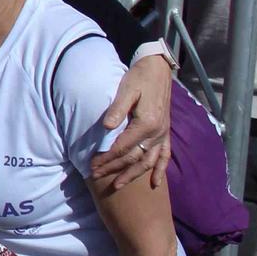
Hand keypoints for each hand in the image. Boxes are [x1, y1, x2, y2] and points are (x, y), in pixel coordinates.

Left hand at [90, 55, 171, 192]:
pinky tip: (155, 183)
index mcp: (146, 123)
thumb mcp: (126, 90)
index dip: (106, 159)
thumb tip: (105, 127)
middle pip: (133, 158)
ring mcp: (162, 134)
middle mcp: (157, 133)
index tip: (92, 166)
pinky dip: (160, 170)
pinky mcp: (165, 133)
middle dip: (114, 169)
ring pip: (148, 161)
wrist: (157, 70)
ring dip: (133, 174)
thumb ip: (117, 110)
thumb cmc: (139, 78)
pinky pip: (165, 156)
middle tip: (96, 176)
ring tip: (117, 185)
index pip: (123, 148)